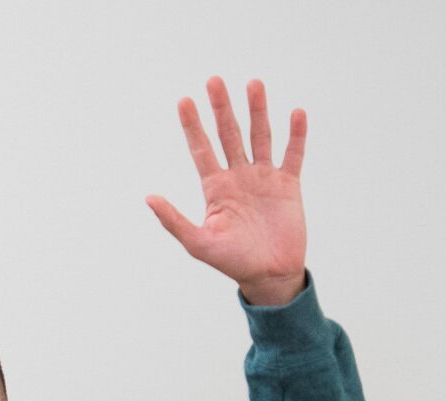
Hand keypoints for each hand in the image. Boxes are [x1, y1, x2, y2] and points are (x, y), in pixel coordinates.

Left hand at [146, 77, 308, 306]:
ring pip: (259, 136)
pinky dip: (296, 135)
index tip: (184, 101)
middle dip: (221, 108)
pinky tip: (296, 113)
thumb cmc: (232, 262)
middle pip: (228, 134)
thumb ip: (174, 220)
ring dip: (257, 111)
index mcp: (216, 188)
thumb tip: (149, 197)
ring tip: (253, 84)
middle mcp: (238, 176)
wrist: (269, 275)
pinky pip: (293, 154)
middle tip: (214, 80)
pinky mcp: (288, 185)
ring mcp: (264, 178)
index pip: (201, 149)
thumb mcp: (198, 243)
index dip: (192, 126)